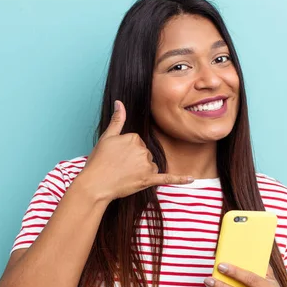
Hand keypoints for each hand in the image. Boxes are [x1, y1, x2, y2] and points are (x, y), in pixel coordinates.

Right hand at [79, 100, 193, 200]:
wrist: (95, 184)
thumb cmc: (99, 161)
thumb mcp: (107, 137)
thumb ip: (117, 119)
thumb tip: (120, 102)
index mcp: (134, 138)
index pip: (137, 142)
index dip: (126, 150)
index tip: (116, 156)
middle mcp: (143, 150)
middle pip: (145, 153)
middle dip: (134, 161)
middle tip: (118, 167)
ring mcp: (147, 165)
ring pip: (151, 165)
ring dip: (142, 171)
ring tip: (124, 176)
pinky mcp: (148, 180)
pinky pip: (167, 178)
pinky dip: (179, 179)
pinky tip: (191, 179)